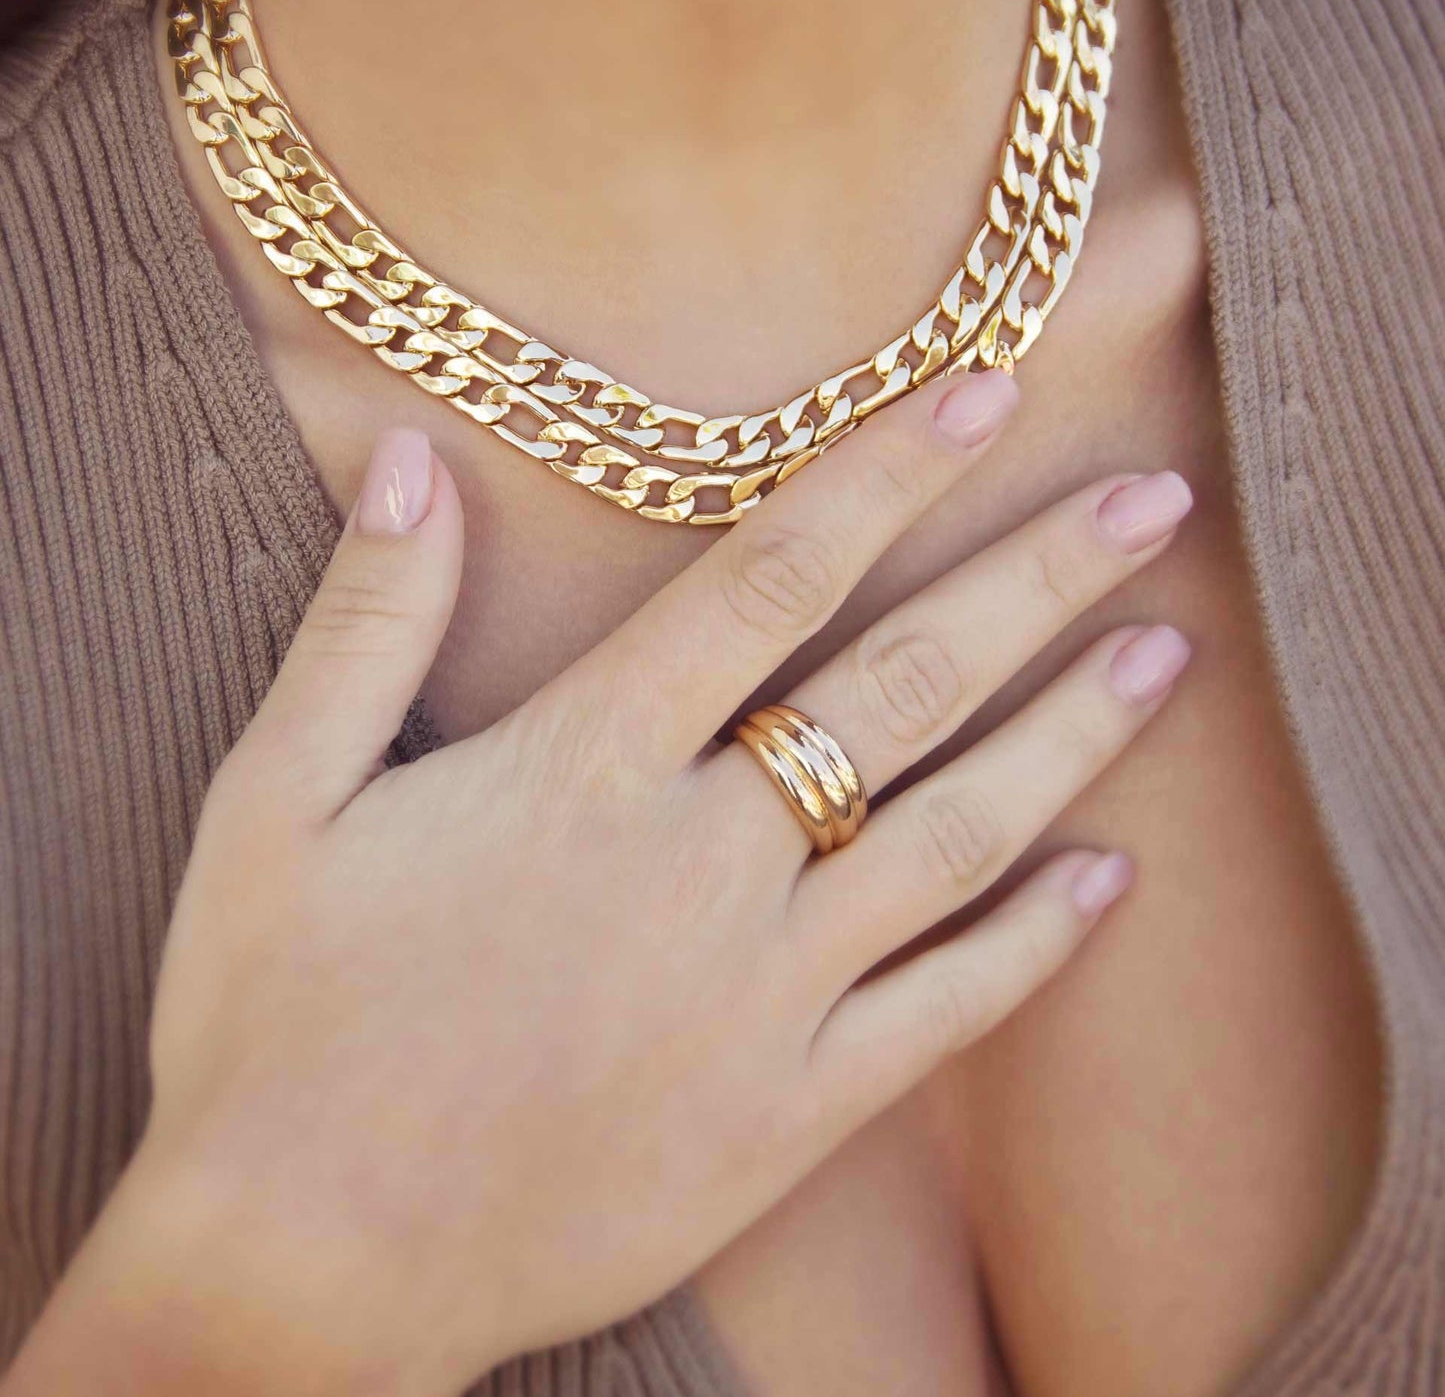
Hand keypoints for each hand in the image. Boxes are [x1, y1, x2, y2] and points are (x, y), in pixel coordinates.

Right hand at [13, 367, 1191, 1396]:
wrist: (296, 1267)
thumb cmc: (271, 1021)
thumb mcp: (275, 800)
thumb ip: (366, 620)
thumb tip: (418, 455)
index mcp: (581, 765)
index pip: (769, 576)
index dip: (887, 472)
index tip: (988, 393)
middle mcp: (697, 862)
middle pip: (904, 685)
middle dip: (1037, 578)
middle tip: (1152, 500)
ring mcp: (756, 996)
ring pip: (956, 837)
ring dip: (1072, 738)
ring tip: (1168, 653)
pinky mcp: (782, 1117)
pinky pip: (942, 1016)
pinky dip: (1034, 943)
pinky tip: (1107, 881)